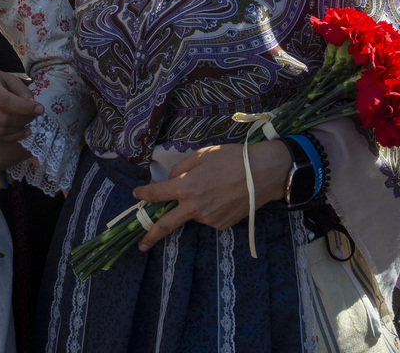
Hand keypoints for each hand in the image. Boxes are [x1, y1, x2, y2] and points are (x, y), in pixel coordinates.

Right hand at [0, 68, 42, 142]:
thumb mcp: (10, 79)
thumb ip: (23, 92)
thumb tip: (35, 108)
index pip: (5, 101)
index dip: (24, 108)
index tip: (40, 109)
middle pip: (3, 119)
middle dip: (23, 119)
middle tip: (34, 116)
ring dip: (18, 130)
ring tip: (28, 123)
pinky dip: (11, 137)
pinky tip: (22, 132)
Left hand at [131, 141, 291, 250]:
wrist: (263, 174)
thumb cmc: (232, 158)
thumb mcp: (202, 155)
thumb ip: (181, 168)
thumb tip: (171, 181)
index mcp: (186, 187)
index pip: (157, 194)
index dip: (144, 194)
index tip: (137, 195)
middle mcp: (194, 207)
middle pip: (166, 225)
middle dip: (150, 235)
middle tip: (140, 245)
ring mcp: (208, 219)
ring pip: (193, 214)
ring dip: (193, 206)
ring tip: (214, 188)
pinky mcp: (221, 225)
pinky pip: (208, 217)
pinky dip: (210, 209)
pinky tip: (224, 196)